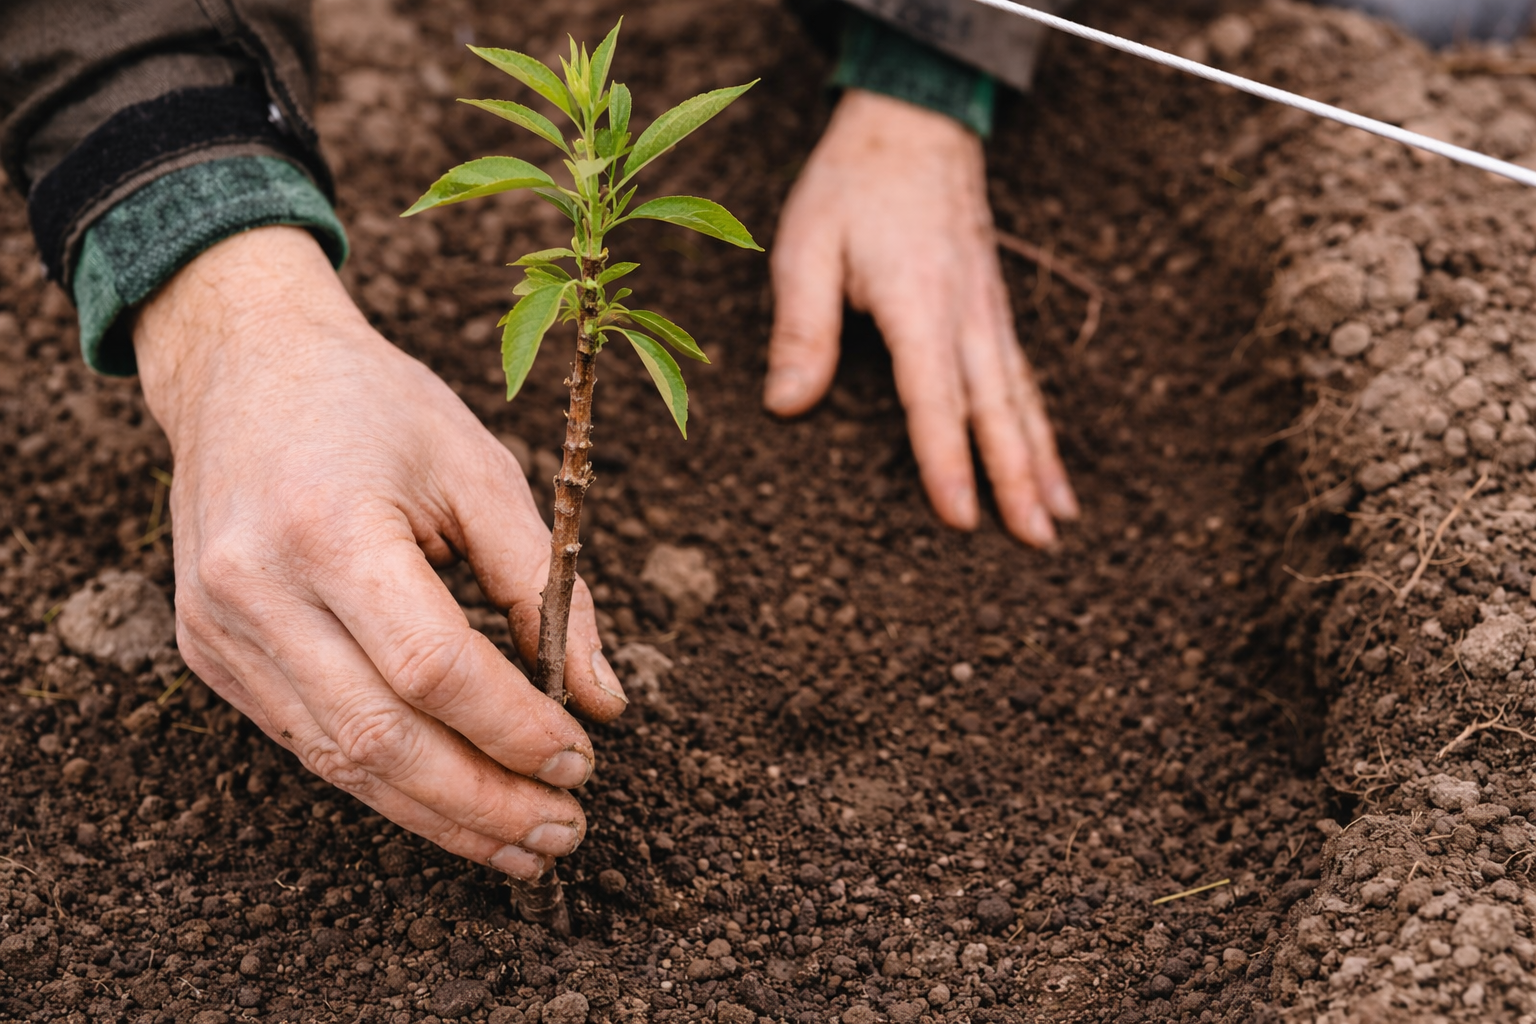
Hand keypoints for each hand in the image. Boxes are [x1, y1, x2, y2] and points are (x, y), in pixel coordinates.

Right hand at [134, 226, 627, 877]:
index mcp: (327, 527)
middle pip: (381, 736)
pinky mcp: (209, 651)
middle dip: (483, 801)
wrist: (242, 365)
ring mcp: (219, 628)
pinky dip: (385, 783)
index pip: (432, 668)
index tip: (581, 759)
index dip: (513, 729)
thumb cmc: (376, 406)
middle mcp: (255, 588)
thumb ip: (545, 586)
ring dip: (438, 816)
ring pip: (339, 759)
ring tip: (520, 846)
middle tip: (563, 832)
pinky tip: (450, 805)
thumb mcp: (480, 471)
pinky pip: (306, 741)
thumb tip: (604, 700)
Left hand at [766, 88, 1077, 545]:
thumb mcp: (806, 246)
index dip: (946, 461)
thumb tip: (787, 406)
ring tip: (1059, 522)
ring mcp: (988, 313)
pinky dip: (1041, 425)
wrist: (915, 124)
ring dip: (1042, 462)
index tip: (961, 519)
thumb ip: (801, 327)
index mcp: (918, 303)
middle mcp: (966, 315)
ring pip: (1022, 399)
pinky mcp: (993, 310)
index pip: (934, 398)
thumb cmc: (852, 186)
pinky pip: (1023, 378)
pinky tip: (1050, 460)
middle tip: (1036, 544)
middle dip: (1018, 480)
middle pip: (998, 410)